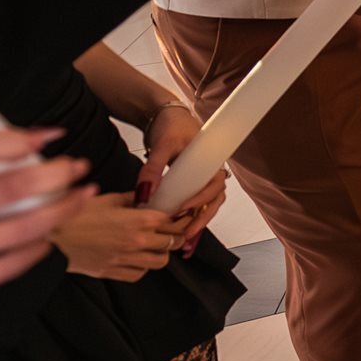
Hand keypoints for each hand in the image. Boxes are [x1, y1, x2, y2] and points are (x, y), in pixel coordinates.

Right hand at [0, 132, 91, 306]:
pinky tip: (46, 238)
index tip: (45, 134)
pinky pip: (3, 270)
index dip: (11, 139)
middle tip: (76, 164)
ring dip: (59, 209)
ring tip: (81, 194)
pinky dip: (33, 251)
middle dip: (53, 172)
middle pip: (8, 188)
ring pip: (20, 229)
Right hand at [53, 190, 183, 281]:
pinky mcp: (112, 272)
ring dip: (162, 253)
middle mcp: (138, 241)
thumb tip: (145, 196)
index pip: (173, 221)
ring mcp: (126, 259)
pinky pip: (139, 274)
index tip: (181, 216)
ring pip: (160, 261)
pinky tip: (137, 259)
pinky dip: (142, 268)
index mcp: (140, 220)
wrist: (52, 237)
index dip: (179, 218)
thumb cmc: (76, 215)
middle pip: (173, 241)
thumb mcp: (107, 199)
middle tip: (173, 231)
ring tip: (156, 246)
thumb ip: (131, 199)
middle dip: (176, 235)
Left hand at [132, 105, 223, 253]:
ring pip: (207, 206)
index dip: (203, 199)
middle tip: (185, 234)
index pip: (215, 184)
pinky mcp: (191, 185)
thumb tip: (145, 194)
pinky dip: (190, 220)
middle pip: (214, 200)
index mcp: (211, 160)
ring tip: (184, 243)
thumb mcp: (161, 146)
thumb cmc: (171, 127)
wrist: (165, 117)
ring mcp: (202, 180)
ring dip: (197, 224)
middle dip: (201, 219)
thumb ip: (153, 169)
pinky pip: (195, 205)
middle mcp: (211, 172)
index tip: (185, 208)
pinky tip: (182, 236)